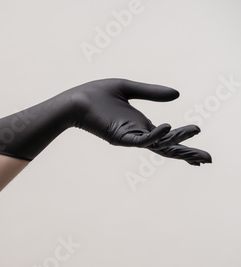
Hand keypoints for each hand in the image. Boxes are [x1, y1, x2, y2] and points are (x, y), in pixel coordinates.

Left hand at [70, 79, 211, 164]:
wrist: (75, 100)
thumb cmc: (96, 95)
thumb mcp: (129, 89)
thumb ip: (152, 92)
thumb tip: (178, 94)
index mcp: (140, 125)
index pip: (166, 139)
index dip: (183, 145)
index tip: (200, 157)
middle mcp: (137, 134)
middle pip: (167, 148)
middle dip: (187, 154)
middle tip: (208, 160)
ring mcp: (129, 137)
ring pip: (158, 144)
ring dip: (177, 140)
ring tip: (195, 130)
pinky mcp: (120, 136)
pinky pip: (141, 139)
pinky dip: (155, 135)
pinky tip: (168, 128)